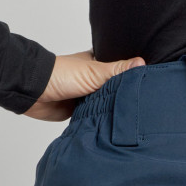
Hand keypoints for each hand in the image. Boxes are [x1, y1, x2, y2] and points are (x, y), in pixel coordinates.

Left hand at [22, 48, 145, 121]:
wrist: (35, 93)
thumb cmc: (60, 75)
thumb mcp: (94, 71)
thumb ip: (118, 69)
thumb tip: (142, 63)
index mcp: (99, 64)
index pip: (123, 69)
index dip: (135, 75)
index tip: (151, 82)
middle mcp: (95, 79)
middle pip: (118, 88)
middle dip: (128, 94)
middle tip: (147, 103)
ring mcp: (89, 95)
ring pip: (109, 103)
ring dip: (116, 108)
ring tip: (138, 115)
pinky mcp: (83, 110)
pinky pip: (99, 116)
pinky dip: (105, 119)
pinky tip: (119, 123)